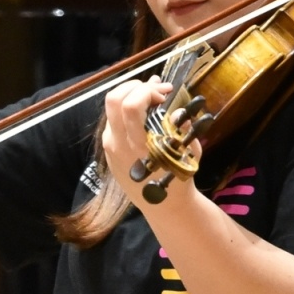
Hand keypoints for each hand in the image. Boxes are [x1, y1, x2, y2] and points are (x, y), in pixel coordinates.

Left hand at [101, 79, 198, 206]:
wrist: (163, 207)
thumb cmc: (178, 178)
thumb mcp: (185, 149)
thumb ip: (177, 123)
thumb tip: (171, 99)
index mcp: (136, 144)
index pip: (130, 104)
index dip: (148, 90)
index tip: (166, 93)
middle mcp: (117, 143)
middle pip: (112, 99)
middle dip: (135, 86)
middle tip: (155, 90)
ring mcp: (109, 146)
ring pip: (111, 108)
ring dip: (131, 96)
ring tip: (152, 98)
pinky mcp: (108, 149)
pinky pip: (113, 120)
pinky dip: (126, 109)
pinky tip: (143, 112)